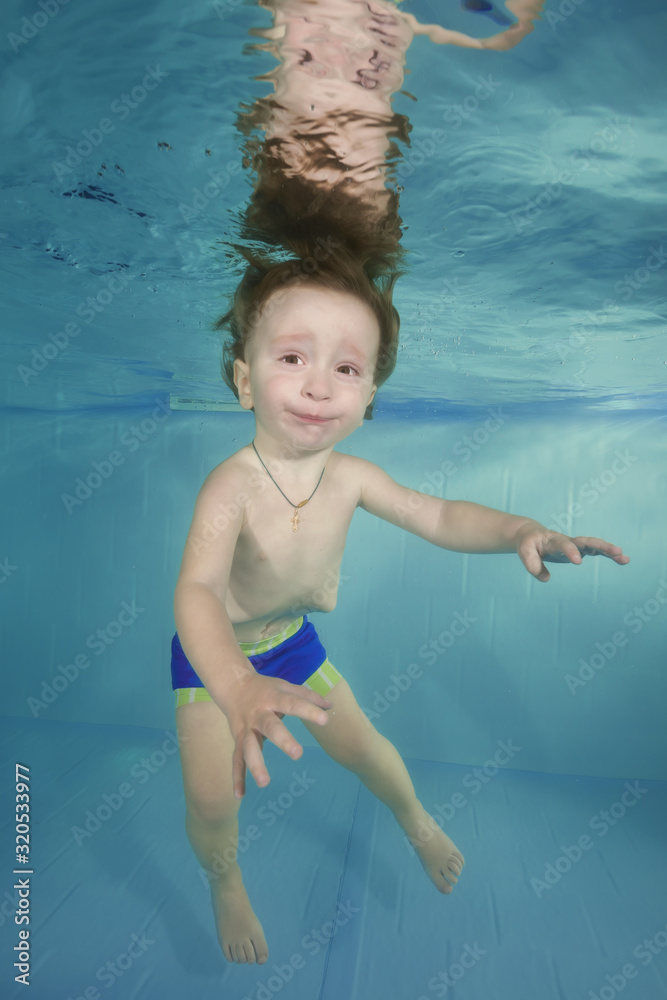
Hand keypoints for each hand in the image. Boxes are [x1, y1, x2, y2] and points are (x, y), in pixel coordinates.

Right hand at [221, 672, 331, 798]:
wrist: (232, 685)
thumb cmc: (265, 688)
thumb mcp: (285, 686)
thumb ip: (308, 697)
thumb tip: (331, 706)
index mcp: (274, 698)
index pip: (293, 704)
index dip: (308, 711)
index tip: (325, 719)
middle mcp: (259, 714)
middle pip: (270, 727)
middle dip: (282, 740)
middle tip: (298, 754)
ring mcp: (246, 729)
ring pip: (249, 747)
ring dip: (255, 765)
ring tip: (264, 782)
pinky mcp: (237, 741)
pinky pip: (236, 760)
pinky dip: (237, 778)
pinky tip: (240, 795)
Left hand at [515, 525, 629, 582]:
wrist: (531, 534)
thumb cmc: (528, 543)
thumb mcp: (524, 551)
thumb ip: (533, 564)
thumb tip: (546, 578)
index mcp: (552, 540)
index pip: (563, 544)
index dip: (570, 551)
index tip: (578, 561)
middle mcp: (567, 540)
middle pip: (585, 540)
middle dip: (601, 545)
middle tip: (616, 551)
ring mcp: (575, 544)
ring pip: (594, 544)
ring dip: (609, 550)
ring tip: (625, 558)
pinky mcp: (580, 549)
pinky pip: (597, 550)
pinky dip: (609, 554)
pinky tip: (622, 560)